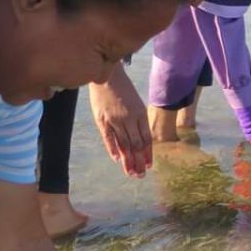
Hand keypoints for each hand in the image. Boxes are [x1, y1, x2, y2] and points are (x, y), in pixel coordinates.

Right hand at [89, 63, 151, 177]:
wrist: (106, 75)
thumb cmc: (123, 89)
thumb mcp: (136, 103)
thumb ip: (138, 120)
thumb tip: (141, 138)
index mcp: (140, 113)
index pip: (146, 138)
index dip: (148, 153)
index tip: (149, 166)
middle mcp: (129, 118)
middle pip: (136, 144)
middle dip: (139, 161)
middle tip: (140, 175)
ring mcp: (115, 119)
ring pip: (123, 144)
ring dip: (128, 160)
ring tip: (130, 173)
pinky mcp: (102, 120)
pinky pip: (108, 138)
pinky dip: (113, 150)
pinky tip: (117, 160)